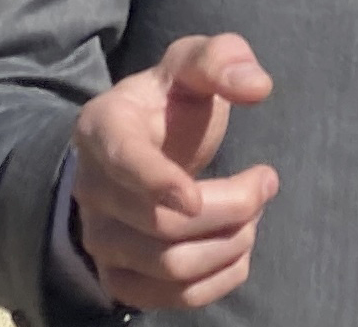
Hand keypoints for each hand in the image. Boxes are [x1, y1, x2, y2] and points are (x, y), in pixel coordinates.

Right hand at [70, 34, 277, 309]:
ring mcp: (100, 238)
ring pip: (170, 266)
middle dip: (231, 208)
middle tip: (266, 182)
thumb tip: (257, 86)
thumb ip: (222, 59)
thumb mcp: (193, 63)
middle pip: (162, 224)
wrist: (141, 144)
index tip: (196, 198)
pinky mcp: (119, 276)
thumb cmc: (170, 100)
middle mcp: (91, 189)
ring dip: (231, 244)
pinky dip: (219, 279)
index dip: (158, 183)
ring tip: (254, 213)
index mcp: (102, 127)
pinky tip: (239, 247)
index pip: (124, 162)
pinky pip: (172, 298)